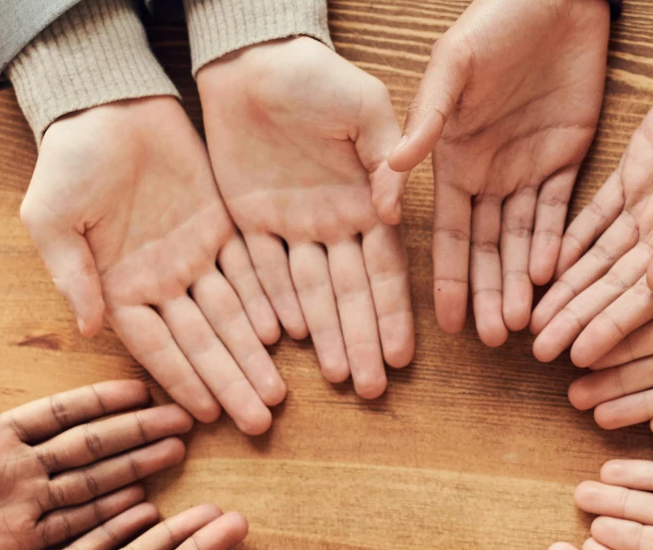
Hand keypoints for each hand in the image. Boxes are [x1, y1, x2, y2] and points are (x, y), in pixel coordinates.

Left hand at [0, 372, 191, 549]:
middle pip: (87, 447)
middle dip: (135, 432)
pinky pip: (69, 531)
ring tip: (175, 454)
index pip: (57, 414)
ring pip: (90, 486)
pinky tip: (142, 507)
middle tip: (183, 419)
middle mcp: (12, 473)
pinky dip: (107, 519)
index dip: (100, 401)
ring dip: (133, 469)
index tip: (143, 389)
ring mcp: (16, 512)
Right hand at [24, 96, 286, 433]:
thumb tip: (89, 328)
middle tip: (261, 420)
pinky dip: (267, 300)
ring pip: (231, 315)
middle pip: (202, 342)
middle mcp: (160, 282)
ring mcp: (193, 256)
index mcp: (118, 288)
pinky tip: (286, 333)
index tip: (207, 415)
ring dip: (253, 355)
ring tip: (278, 394)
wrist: (105, 102)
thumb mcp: (51, 217)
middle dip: (230, 381)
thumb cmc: (66, 160)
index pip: (156, 346)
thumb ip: (71, 273)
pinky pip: (249, 270)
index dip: (182, 380)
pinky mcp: (221, 225)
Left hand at [198, 37, 412, 398]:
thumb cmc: (316, 75)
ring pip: (308, 293)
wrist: (252, 57)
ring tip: (338, 377)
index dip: (394, 313)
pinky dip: (272, 305)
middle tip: (371, 389)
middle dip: (362, 341)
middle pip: (348, 294)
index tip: (405, 355)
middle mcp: (332, 224)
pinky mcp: (247, 222)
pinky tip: (285, 341)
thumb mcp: (364, 107)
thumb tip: (393, 212)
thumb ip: (384, 157)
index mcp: (366, 201)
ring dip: (324, 336)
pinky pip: (260, 272)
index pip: (385, 269)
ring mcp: (290, 227)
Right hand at [387, 0, 608, 345]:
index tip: (446, 324)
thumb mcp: (451, 68)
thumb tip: (389, 173)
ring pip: (524, 239)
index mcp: (452, 158)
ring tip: (523, 325)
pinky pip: (561, 210)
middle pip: (487, 247)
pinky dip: (556, 243)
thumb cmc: (492, 22)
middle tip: (493, 341)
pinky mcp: (566, 155)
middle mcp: (487, 172)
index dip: (448, 277)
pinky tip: (551, 276)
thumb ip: (426, 121)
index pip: (449, 232)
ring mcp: (527, 167)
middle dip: (489, 293)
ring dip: (521, 281)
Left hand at [531, 0, 652, 366]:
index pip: (649, 298)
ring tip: (534, 320)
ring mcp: (652, 203)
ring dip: (567, 288)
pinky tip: (542, 267)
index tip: (580, 358)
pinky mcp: (634, 172)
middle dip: (578, 317)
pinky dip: (569, 241)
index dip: (614, 329)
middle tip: (538, 350)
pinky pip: (593, 215)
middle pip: (615, 284)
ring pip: (599, 256)